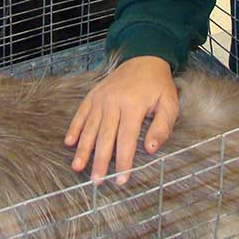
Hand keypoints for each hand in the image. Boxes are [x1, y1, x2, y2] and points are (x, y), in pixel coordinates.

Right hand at [64, 56, 178, 184]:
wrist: (144, 57)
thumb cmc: (158, 85)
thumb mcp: (170, 104)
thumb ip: (162, 127)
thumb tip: (150, 149)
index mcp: (133, 105)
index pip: (126, 139)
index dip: (123, 161)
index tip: (121, 179)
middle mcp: (114, 102)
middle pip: (105, 136)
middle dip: (100, 161)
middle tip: (97, 181)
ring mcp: (101, 98)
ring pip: (90, 127)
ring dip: (83, 149)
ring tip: (78, 167)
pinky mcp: (93, 94)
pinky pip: (81, 113)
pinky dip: (74, 128)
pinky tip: (69, 143)